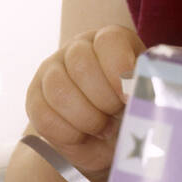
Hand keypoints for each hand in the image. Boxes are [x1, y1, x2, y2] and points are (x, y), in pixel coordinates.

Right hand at [25, 26, 144, 175]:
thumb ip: (147, 90)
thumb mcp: (145, 99)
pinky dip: (67, 133)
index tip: (128, 98)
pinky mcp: (35, 97)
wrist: (106, 141)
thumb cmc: (132, 113)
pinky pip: (43, 115)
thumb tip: (141, 95)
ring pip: (59, 89)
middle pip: (81, 64)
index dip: (118, 70)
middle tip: (116, 116)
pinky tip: (83, 135)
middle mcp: (79, 47)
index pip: (108, 40)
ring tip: (103, 128)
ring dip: (86, 118)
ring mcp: (52, 70)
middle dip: (103, 100)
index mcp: (111, 40)